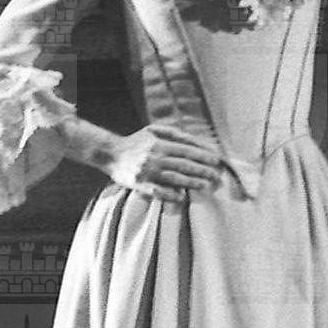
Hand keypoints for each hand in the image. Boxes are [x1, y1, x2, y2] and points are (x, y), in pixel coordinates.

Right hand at [103, 123, 225, 202]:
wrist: (110, 153)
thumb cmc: (137, 141)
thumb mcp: (154, 130)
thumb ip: (175, 134)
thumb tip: (197, 142)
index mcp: (159, 143)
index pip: (187, 150)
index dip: (203, 155)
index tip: (217, 161)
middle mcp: (154, 157)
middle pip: (184, 165)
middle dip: (202, 170)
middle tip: (216, 175)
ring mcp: (147, 171)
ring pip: (174, 178)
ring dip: (191, 182)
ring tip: (205, 185)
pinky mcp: (140, 184)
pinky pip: (157, 191)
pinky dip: (170, 194)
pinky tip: (181, 197)